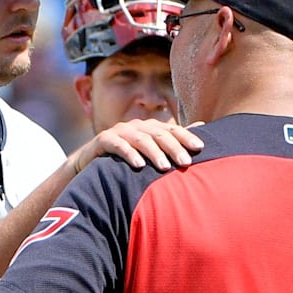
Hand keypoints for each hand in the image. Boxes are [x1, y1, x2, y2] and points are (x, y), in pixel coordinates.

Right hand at [70, 119, 202, 173]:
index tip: (200, 148)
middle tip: (186, 162)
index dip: (186, 137)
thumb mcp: (151, 151)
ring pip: (141, 139)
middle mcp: (137, 126)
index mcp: (150, 128)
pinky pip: (118, 145)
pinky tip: (138, 165)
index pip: (172, 130)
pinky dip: (129, 154)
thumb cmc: (126, 160)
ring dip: (154, 153)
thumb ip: (174, 139)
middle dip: (174, 148)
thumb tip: (202, 125)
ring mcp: (120, 131)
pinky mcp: (104, 140)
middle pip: (159, 134)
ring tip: (165, 168)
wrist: (90, 164)